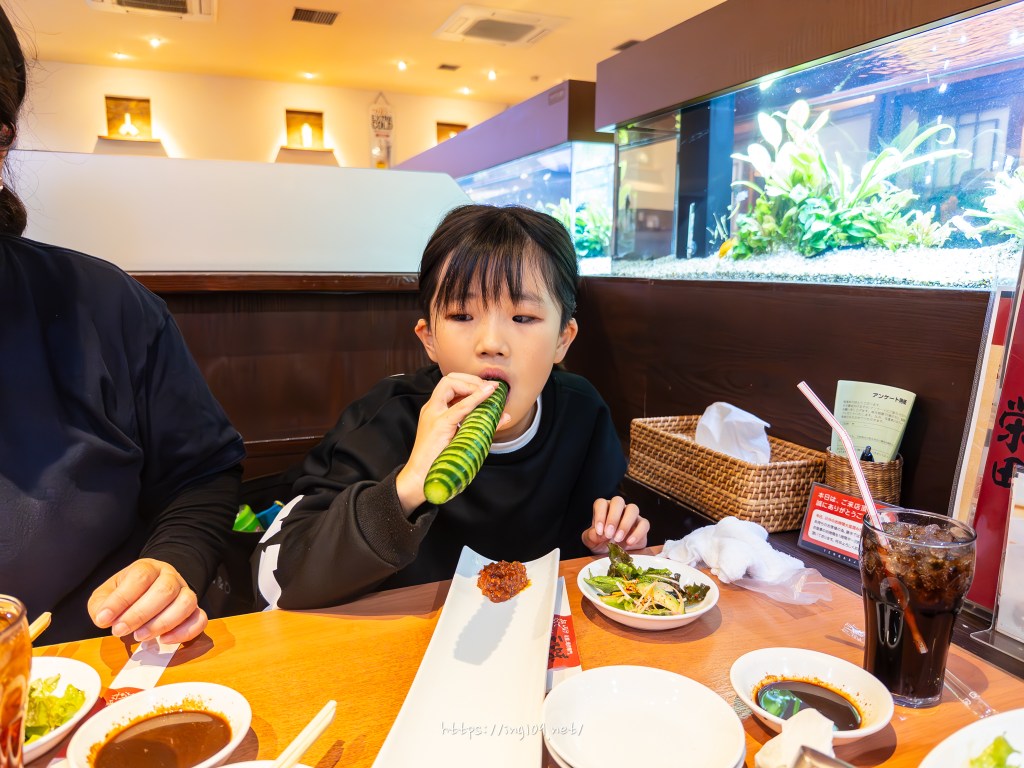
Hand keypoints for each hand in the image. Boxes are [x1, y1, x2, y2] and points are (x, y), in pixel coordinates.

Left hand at [88, 558, 206, 643]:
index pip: (140, 577)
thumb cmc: (127, 593)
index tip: (104, 619)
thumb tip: (104, 618)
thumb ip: (102, 604)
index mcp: (148, 567)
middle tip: (120, 631)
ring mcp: (185, 593)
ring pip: (185, 603)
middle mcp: (171, 577)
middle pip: (165, 590)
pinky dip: (185, 632)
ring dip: (162, 623)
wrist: (150, 589)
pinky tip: (164, 640)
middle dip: (140, 614)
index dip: (122, 599)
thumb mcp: (107, 594)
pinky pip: (200, 619)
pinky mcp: (194, 611)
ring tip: (140, 637)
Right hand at [395, 374, 508, 511]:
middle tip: (489, 387)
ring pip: (450, 385)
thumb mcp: (462, 438)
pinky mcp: (439, 426)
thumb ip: (481, 425)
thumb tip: (505, 416)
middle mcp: (432, 409)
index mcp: (434, 411)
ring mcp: (433, 415)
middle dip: (471, 378)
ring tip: (488, 390)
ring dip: (472, 384)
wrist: (420, 479)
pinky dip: (475, 398)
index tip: (488, 387)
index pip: (449, 385)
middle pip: (448, 379)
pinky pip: (459, 407)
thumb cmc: (441, 462)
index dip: (470, 382)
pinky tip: (487, 394)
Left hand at [583, 496, 648, 552]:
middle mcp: (618, 508)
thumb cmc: (601, 543)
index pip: (601, 503)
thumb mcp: (591, 541)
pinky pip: (644, 524)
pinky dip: (638, 533)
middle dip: (613, 518)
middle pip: (618, 501)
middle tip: (609, 534)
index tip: (599, 531)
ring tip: (618, 539)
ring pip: (633, 509)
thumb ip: (590, 536)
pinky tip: (629, 543)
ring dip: (625, 524)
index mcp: (604, 508)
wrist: (615, 555)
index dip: (600, 515)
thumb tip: (598, 533)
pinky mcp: (642, 525)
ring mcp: (632, 515)